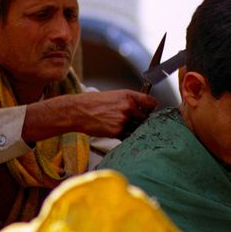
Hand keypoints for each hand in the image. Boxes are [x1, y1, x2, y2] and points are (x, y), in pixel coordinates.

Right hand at [23, 90, 156, 140]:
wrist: (79, 111)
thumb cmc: (93, 102)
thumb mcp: (114, 95)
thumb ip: (128, 101)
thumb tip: (141, 108)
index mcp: (128, 95)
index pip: (151, 102)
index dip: (151, 108)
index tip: (148, 110)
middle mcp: (128, 107)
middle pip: (146, 118)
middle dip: (141, 120)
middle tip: (131, 120)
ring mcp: (124, 120)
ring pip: (137, 128)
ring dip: (132, 129)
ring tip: (119, 124)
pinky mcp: (118, 131)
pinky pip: (128, 136)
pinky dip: (124, 135)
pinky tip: (114, 129)